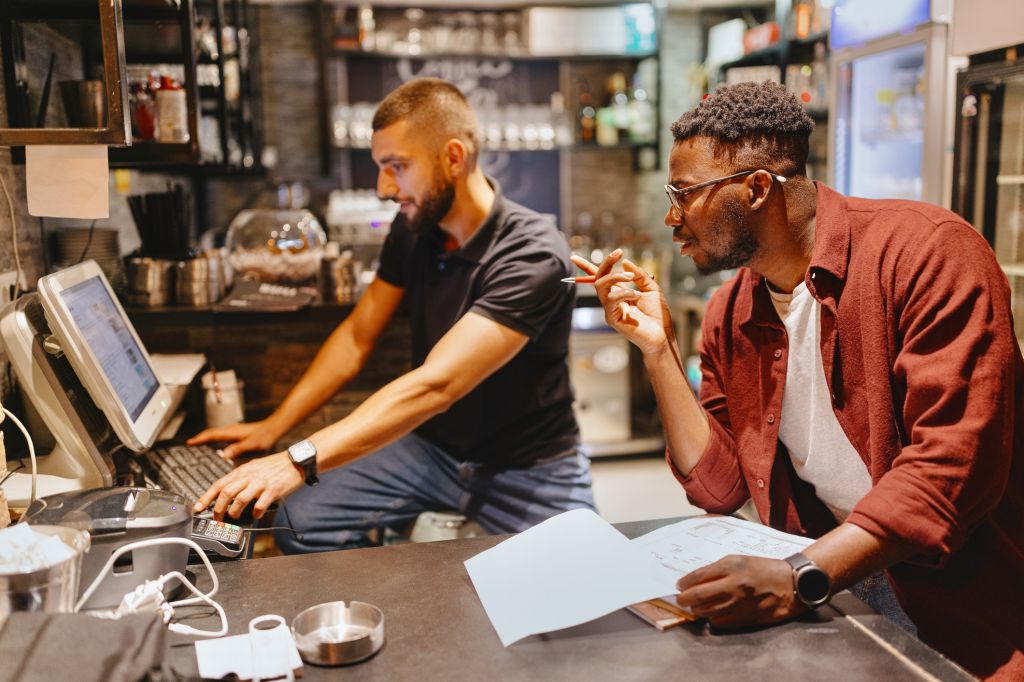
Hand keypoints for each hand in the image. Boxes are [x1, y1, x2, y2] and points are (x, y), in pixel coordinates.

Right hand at [187, 418, 282, 460]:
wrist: (273, 429)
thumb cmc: (264, 436)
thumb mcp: (252, 444)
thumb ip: (238, 449)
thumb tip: (224, 455)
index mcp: (231, 432)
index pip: (211, 434)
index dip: (199, 439)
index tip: (189, 443)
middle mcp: (231, 430)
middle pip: (211, 433)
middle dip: (200, 438)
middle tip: (190, 444)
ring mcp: (234, 431)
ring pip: (216, 434)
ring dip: (206, 438)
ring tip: (198, 445)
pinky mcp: (238, 434)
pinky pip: (222, 436)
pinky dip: (215, 440)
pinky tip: (216, 446)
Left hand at [193, 451, 302, 519]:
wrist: (296, 461)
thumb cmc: (275, 466)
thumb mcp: (254, 466)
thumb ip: (241, 477)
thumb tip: (227, 490)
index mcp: (243, 471)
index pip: (219, 484)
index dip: (207, 497)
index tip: (198, 507)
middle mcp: (250, 476)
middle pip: (227, 493)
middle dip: (219, 509)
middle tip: (217, 519)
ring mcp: (261, 483)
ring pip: (240, 499)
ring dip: (235, 512)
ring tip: (235, 517)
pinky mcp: (273, 490)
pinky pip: (260, 505)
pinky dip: (255, 513)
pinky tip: (256, 515)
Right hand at [570, 250, 673, 355]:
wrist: (662, 334)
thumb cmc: (657, 314)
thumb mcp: (651, 288)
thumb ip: (639, 274)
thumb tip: (625, 262)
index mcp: (618, 292)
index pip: (599, 278)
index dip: (586, 267)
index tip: (574, 258)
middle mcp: (611, 300)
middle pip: (598, 278)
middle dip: (606, 263)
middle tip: (618, 253)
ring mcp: (610, 309)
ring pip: (601, 286)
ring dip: (616, 277)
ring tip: (631, 277)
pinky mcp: (612, 319)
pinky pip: (611, 300)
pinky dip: (624, 293)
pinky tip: (636, 296)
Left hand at [675, 555, 804, 628]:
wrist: (790, 584)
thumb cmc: (763, 569)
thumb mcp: (739, 560)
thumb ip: (717, 569)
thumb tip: (694, 580)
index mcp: (731, 566)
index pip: (698, 576)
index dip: (684, 582)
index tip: (679, 585)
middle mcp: (734, 585)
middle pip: (698, 596)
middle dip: (684, 598)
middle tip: (680, 599)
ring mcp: (739, 604)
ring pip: (706, 611)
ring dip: (696, 609)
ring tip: (694, 606)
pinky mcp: (745, 618)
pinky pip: (719, 621)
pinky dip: (712, 617)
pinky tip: (712, 612)